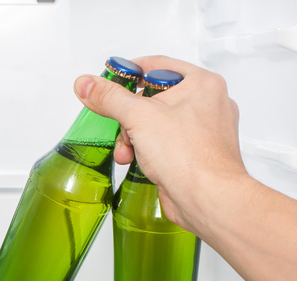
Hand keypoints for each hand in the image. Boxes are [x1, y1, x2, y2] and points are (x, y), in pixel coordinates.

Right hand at [73, 55, 244, 230]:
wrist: (208, 199)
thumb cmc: (190, 158)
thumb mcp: (138, 117)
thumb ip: (109, 97)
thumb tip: (88, 84)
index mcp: (202, 84)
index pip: (156, 66)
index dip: (129, 72)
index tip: (109, 80)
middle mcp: (208, 104)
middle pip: (154, 98)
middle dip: (129, 116)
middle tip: (119, 123)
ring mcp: (203, 130)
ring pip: (157, 123)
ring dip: (134, 137)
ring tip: (128, 150)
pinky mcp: (196, 153)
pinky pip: (165, 143)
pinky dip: (147, 150)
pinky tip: (138, 161)